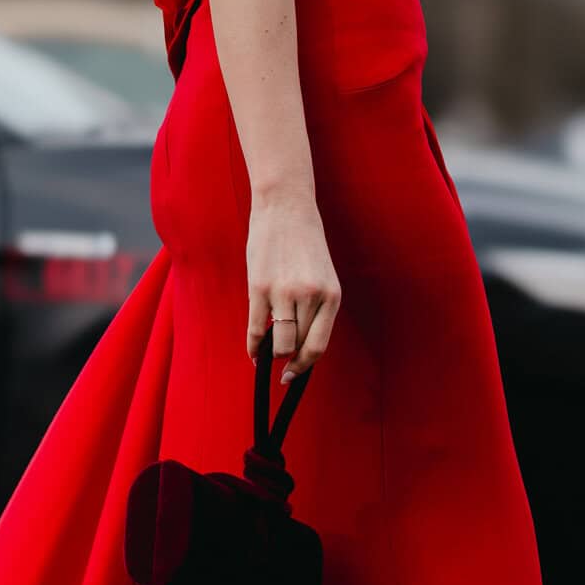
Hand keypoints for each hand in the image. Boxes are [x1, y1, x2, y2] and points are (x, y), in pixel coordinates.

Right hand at [245, 189, 340, 381]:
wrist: (286, 208)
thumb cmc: (304, 244)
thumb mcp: (322, 277)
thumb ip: (316, 308)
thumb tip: (299, 346)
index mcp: (331, 296)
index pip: (318, 345)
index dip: (305, 366)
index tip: (293, 376)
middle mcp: (310, 297)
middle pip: (296, 346)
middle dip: (288, 358)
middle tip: (280, 361)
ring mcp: (284, 293)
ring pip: (277, 342)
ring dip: (272, 352)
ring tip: (267, 350)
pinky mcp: (259, 287)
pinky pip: (255, 328)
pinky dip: (252, 346)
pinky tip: (253, 352)